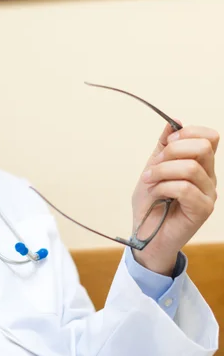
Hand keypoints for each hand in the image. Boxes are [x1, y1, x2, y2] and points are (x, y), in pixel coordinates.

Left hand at [131, 123, 218, 274]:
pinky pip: (184, 188)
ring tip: (149, 181)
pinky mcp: (202, 210)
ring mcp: (208, 194)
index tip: (166, 144)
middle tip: (154, 164)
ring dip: (161, 171)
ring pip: (190, 167)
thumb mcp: (153, 168)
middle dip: (171, 151)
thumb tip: (173, 122)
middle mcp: (209, 178)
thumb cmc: (150, 203)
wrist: (144, 233)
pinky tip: (156, 194)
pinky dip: (163, 187)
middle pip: (203, 146)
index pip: (210, 136)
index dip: (187, 133)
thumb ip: (163, 147)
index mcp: (200, 165)